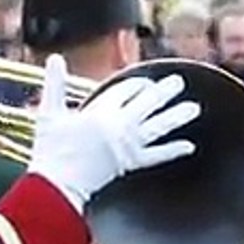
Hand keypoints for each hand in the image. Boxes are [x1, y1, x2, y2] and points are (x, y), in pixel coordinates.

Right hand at [27, 55, 199, 212]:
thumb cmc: (51, 150)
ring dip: (177, 116)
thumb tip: (55, 58)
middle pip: (147, 103)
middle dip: (163, 92)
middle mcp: (120, 125)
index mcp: (101, 110)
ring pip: (158, 126)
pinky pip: (157, 156)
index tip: (145, 82)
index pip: (126, 90)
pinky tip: (189, 146)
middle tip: (178, 83)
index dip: (137, 84)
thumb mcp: (49, 112)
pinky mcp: (132, 164)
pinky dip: (173, 151)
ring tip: (194, 108)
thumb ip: (54, 84)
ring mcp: (129, 145)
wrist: (58, 185)